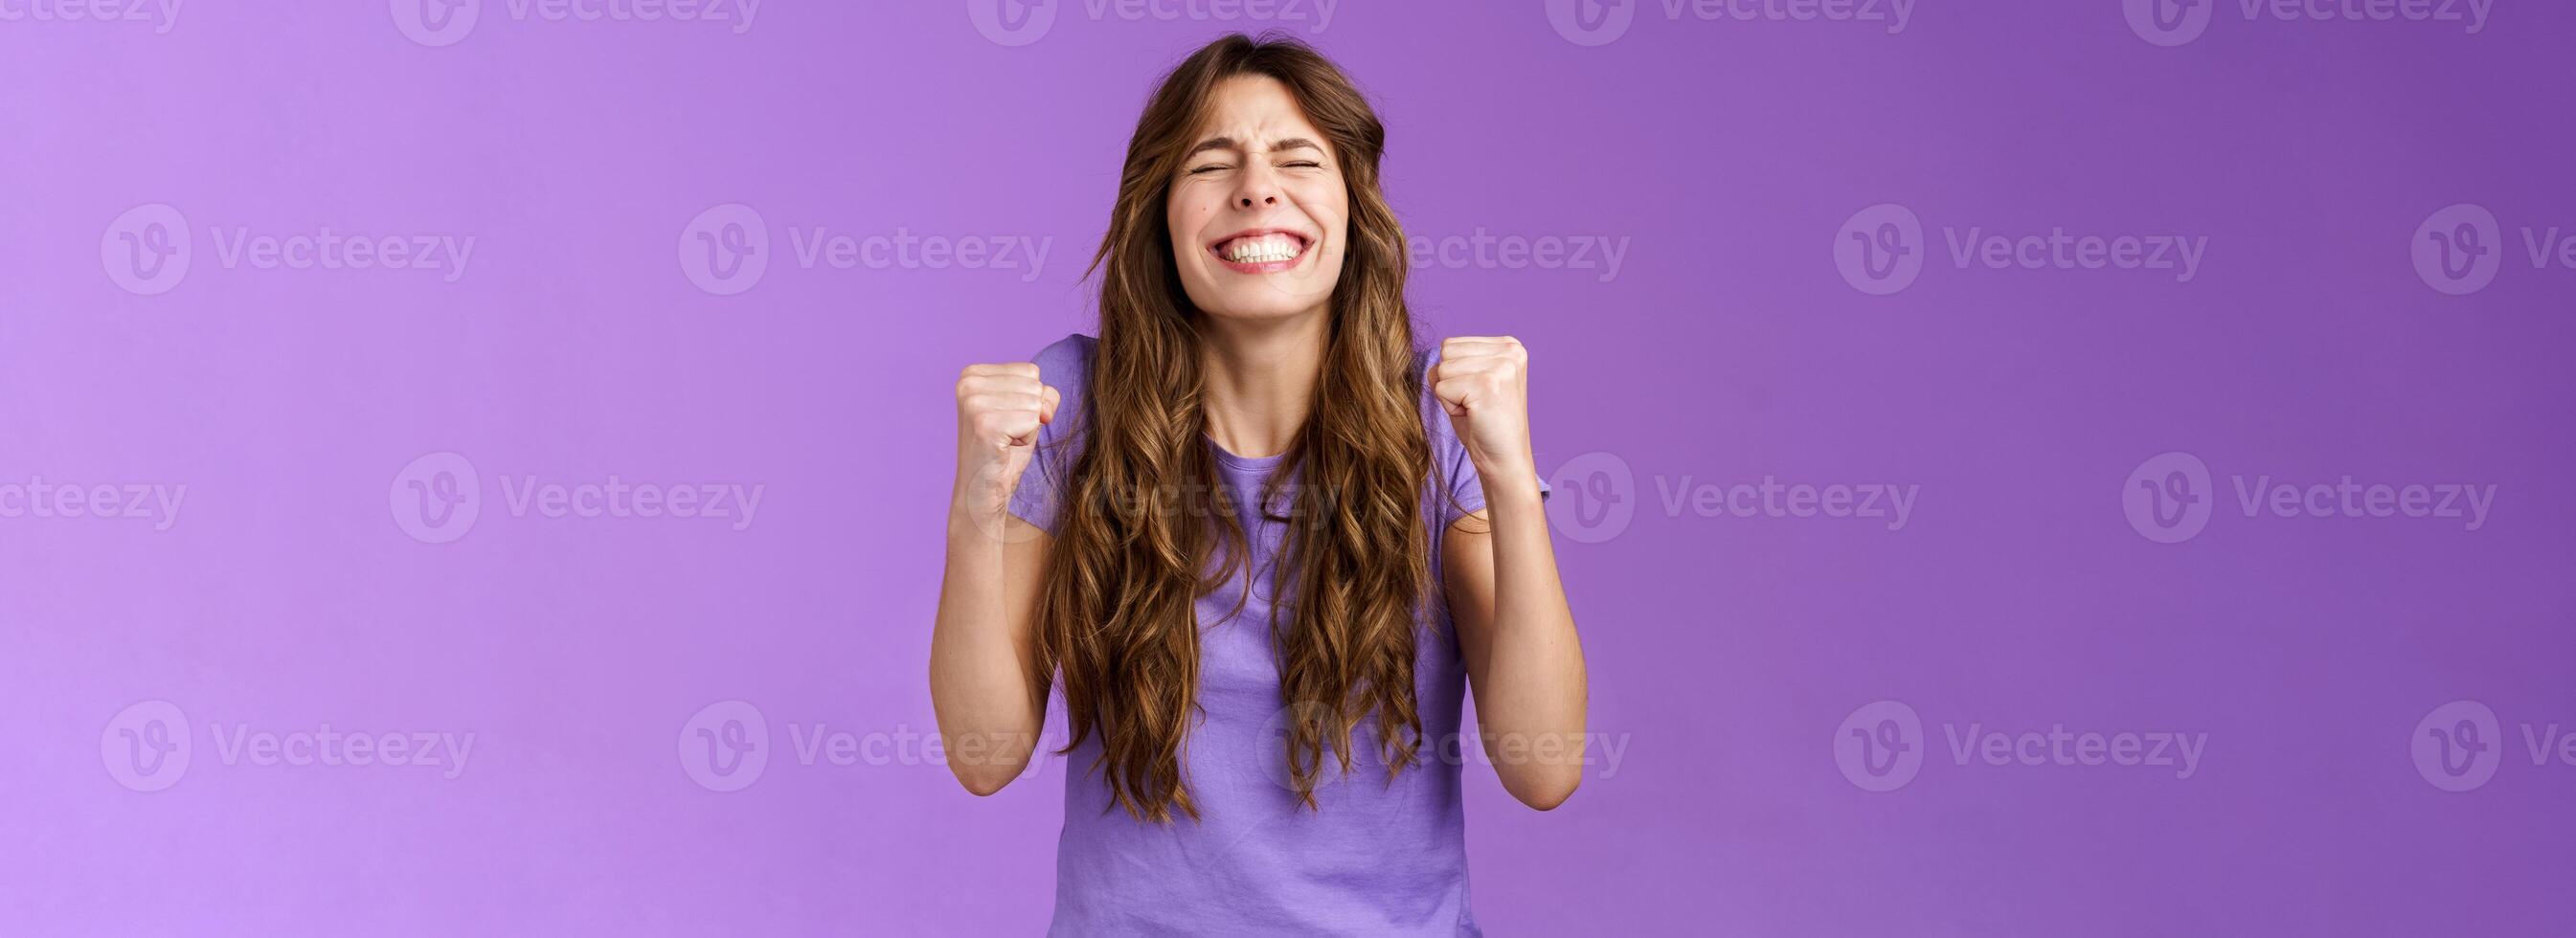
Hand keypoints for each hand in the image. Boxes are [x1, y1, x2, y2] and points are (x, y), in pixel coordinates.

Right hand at [953, 363, 1059, 525]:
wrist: (980, 492)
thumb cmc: (1004, 451)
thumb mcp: (1026, 411)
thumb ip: (1042, 394)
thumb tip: (1044, 408)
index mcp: (972, 374)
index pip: (1031, 371)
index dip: (1029, 400)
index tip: (1006, 420)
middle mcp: (968, 383)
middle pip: (1035, 385)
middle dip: (1030, 414)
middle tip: (1005, 435)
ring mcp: (974, 403)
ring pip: (1035, 403)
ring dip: (1028, 428)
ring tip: (1004, 442)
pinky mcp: (984, 424)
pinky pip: (1032, 421)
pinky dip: (1026, 439)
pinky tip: (1004, 449)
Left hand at [1429, 336, 1535, 483]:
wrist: (1504, 459)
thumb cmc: (1485, 424)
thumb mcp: (1470, 382)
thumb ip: (1453, 363)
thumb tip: (1431, 364)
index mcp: (1510, 346)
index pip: (1452, 344)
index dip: (1456, 374)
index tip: (1479, 394)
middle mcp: (1510, 351)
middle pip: (1446, 352)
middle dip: (1451, 382)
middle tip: (1475, 404)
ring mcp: (1501, 366)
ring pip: (1442, 369)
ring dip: (1450, 395)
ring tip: (1475, 409)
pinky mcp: (1488, 384)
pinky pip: (1441, 388)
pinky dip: (1449, 407)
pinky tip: (1473, 416)